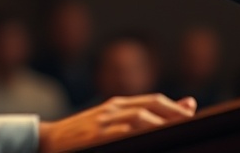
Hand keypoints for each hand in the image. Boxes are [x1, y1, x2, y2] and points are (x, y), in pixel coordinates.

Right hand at [38, 93, 195, 151]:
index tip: (192, 115)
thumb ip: (140, 115)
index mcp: (116, 105)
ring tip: (176, 132)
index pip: (153, 100)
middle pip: (149, 106)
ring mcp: (102, 123)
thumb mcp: (109, 121)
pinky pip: (121, 134)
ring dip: (159, 124)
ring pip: (138, 118)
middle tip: (191, 123)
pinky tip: (151, 141)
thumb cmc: (83, 134)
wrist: (47, 141)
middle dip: (173, 114)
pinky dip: (137, 135)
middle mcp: (111, 110)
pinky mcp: (96, 137)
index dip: (174, 108)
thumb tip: (184, 106)